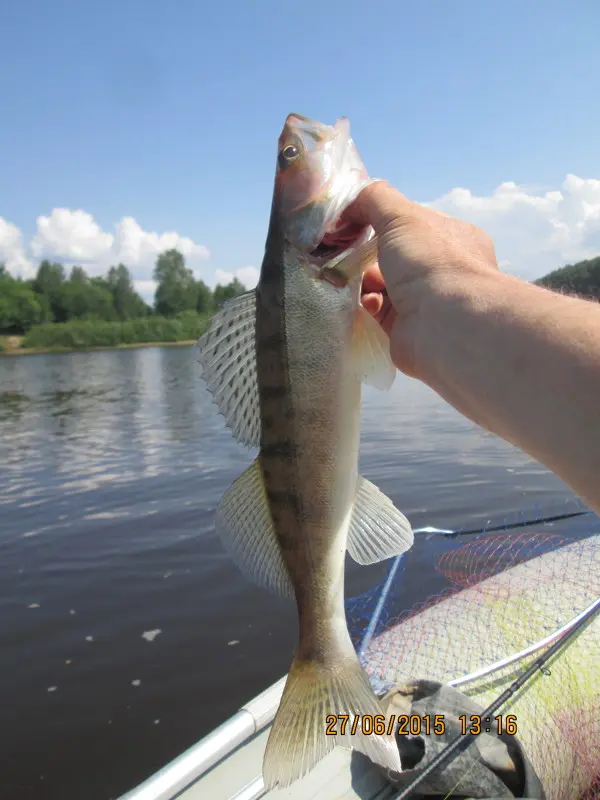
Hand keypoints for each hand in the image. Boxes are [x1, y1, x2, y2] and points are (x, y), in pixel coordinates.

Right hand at [345, 181, 498, 377]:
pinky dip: (370, 304)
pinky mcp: (408, 329)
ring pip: (385, 285)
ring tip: (356, 280)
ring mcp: (428, 302)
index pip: (414, 225)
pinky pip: (380, 312)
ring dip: (366, 280)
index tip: (356, 223)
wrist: (444, 325)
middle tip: (349, 253)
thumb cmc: (430, 262)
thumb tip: (351, 203)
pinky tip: (368, 302)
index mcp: (453, 239)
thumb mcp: (401, 215)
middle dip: (370, 255)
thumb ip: (375, 199)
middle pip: (395, 256)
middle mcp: (444, 271)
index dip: (384, 221)